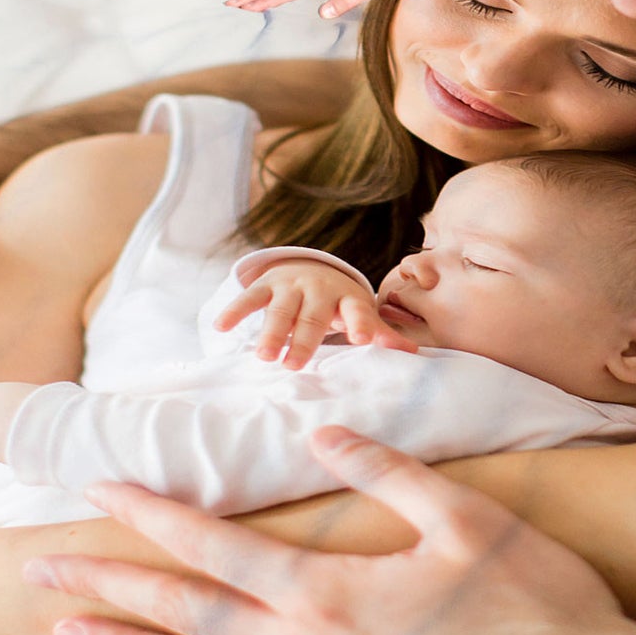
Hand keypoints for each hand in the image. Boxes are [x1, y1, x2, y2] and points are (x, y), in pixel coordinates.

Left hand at [20, 430, 635, 634]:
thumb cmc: (539, 603)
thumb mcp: (467, 519)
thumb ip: (384, 474)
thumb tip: (317, 430)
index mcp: (331, 596)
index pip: (215, 550)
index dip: (150, 517)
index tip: (97, 489)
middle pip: (183, 616)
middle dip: (105, 592)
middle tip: (34, 577)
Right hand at [213, 260, 415, 368]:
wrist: (312, 270)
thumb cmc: (340, 303)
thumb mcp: (360, 313)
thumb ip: (381, 332)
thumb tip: (415, 353)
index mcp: (348, 298)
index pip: (358, 311)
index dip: (361, 323)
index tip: (361, 338)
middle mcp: (320, 289)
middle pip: (312, 316)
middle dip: (303, 339)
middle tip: (293, 364)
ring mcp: (291, 285)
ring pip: (280, 310)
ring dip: (271, 332)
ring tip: (264, 356)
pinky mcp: (267, 284)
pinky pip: (250, 298)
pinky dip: (236, 311)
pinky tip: (221, 327)